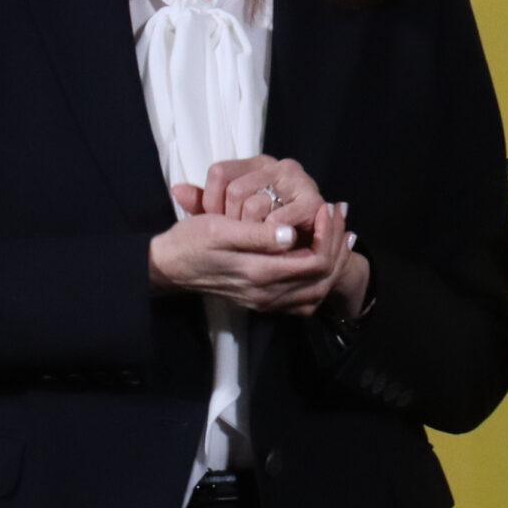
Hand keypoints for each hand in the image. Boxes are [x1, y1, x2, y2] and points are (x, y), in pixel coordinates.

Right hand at [150, 202, 358, 314]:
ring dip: (333, 262)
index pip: (314, 262)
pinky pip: (303, 300)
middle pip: (323, 278)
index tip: (326, 206)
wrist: (168, 266)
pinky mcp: (263, 301)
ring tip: (338, 232)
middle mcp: (267, 294)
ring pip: (317, 291)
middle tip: (339, 215)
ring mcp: (265, 301)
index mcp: (259, 273)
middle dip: (338, 245)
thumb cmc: (191, 241)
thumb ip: (257, 235)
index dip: (328, 234)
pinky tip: (321, 256)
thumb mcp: (219, 229)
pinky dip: (319, 279)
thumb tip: (290, 234)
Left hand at [195, 156, 326, 233]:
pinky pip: (277, 220)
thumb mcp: (227, 215)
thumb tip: (177, 190)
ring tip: (252, 242)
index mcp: (256, 163)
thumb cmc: (263, 228)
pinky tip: (269, 244)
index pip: (218, 172)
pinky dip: (269, 236)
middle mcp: (277, 165)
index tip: (216, 222)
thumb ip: (204, 203)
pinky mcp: (313, 202)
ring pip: (254, 205)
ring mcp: (298, 181)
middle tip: (235, 237)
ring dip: (248, 231)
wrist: (312, 245)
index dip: (210, 201)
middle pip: (234, 190)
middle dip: (231, 221)